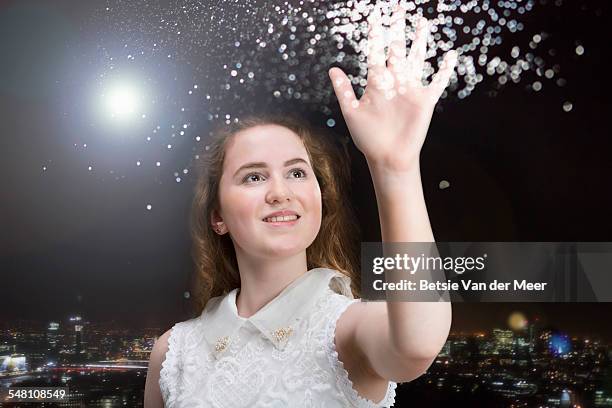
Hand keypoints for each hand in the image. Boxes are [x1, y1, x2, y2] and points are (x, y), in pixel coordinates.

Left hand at [329, 4, 457, 172]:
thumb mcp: (352, 112)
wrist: (387, 156)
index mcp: (376, 82)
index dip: (375, 35)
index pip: (376, 52)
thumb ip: (344, 90)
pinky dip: (443, 70)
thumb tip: (333, 69)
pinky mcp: (424, 101)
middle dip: (398, 28)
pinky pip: (437, 82)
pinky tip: (450, 55)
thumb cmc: (367, 137)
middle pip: (397, 49)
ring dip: (420, 42)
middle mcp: (394, 81)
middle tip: (399, 7)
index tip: (374, 16)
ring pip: (417, 59)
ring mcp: (410, 89)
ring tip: (423, 22)